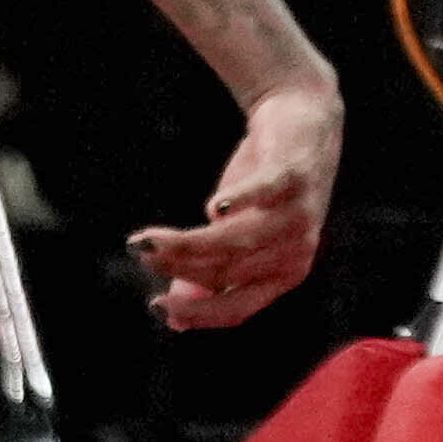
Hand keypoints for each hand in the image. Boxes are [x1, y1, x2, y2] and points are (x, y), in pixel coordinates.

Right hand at [130, 67, 340, 333]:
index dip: (195, 312)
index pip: (235, 309)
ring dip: (186, 243)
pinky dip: (243, 199)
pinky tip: (216, 207)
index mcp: (284, 275)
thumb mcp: (234, 236)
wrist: (303, 121)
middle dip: (177, 266)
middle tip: (139, 252)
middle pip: (225, 270)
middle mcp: (297, 251)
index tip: (154, 306)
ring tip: (148, 239)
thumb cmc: (264, 189)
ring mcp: (299, 213)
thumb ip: (210, 274)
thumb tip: (172, 320)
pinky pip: (268, 191)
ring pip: (234, 240)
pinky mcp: (294, 174)